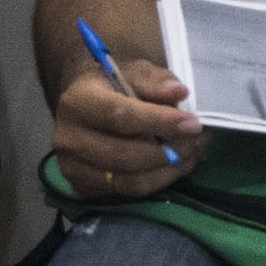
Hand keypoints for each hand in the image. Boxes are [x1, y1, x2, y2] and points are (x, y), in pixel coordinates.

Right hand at [48, 58, 203, 200]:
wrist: (87, 106)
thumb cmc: (113, 85)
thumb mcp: (134, 72)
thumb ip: (156, 80)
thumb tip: (179, 92)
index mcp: (77, 102)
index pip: (120, 116)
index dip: (159, 122)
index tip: (192, 123)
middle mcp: (68, 139)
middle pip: (125, 155)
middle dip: (169, 151)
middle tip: (198, 140)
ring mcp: (72, 168)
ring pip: (129, 181)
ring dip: (168, 170)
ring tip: (192, 152)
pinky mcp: (84, 189)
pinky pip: (128, 193)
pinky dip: (158, 181)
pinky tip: (175, 165)